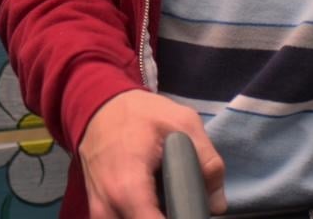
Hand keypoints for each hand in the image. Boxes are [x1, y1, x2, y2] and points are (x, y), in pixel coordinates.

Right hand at [78, 90, 226, 217]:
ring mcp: (98, 210)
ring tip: (167, 202)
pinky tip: (152, 202)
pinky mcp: (96, 210)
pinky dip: (138, 214)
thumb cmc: (138, 112)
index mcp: (127, 188)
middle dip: (167, 217)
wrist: (98, 104)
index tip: (191, 211)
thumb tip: (216, 205)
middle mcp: (107, 207)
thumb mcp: (182, 122)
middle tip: (182, 203)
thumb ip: (207, 161)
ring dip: (151, 215)